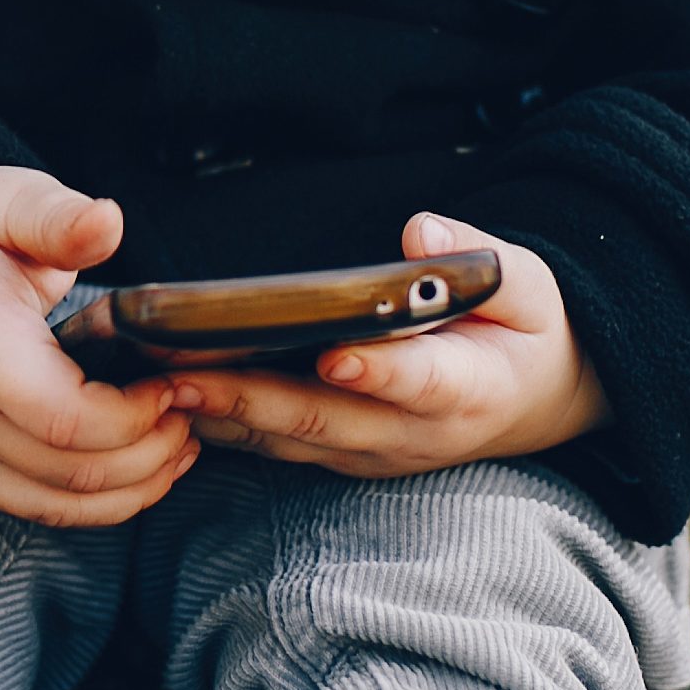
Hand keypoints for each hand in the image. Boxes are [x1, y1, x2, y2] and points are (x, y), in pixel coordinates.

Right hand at [0, 156, 194, 526]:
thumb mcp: (8, 199)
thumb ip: (59, 217)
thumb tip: (107, 222)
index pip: (67, 420)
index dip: (134, 417)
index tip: (171, 384)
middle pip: (73, 472)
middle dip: (149, 454)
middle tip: (190, 411)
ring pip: (60, 504)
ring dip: (132, 488)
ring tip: (177, 446)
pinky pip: (38, 506)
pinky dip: (96, 502)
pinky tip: (137, 471)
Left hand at [165, 212, 603, 478]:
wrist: (533, 401)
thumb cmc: (523, 331)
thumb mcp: (526, 286)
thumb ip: (477, 258)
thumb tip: (420, 234)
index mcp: (470, 385)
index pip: (422, 379)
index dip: (379, 371)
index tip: (336, 356)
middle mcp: (415, 431)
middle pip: (328, 418)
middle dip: (251, 398)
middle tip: (183, 373)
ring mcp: (376, 451)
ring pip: (292, 439)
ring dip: (223, 415)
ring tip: (156, 384)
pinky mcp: (347, 456)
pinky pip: (281, 447)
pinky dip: (228, 426)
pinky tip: (173, 398)